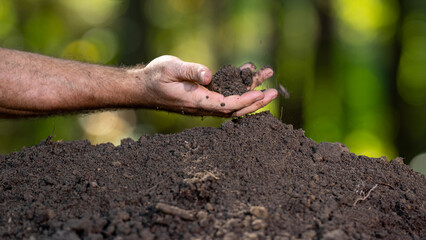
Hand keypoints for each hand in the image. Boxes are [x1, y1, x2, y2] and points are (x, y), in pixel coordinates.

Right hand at [130, 55, 277, 116]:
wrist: (144, 87)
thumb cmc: (155, 77)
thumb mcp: (170, 69)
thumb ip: (190, 71)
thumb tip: (208, 75)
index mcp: (197, 101)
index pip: (227, 104)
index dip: (245, 100)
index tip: (261, 94)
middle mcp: (204, 105)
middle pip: (236, 107)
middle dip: (256, 101)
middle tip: (274, 93)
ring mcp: (205, 101)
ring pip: (234, 100)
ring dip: (252, 90)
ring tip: (267, 76)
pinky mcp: (205, 95)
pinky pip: (227, 94)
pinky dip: (240, 86)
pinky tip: (248, 74)